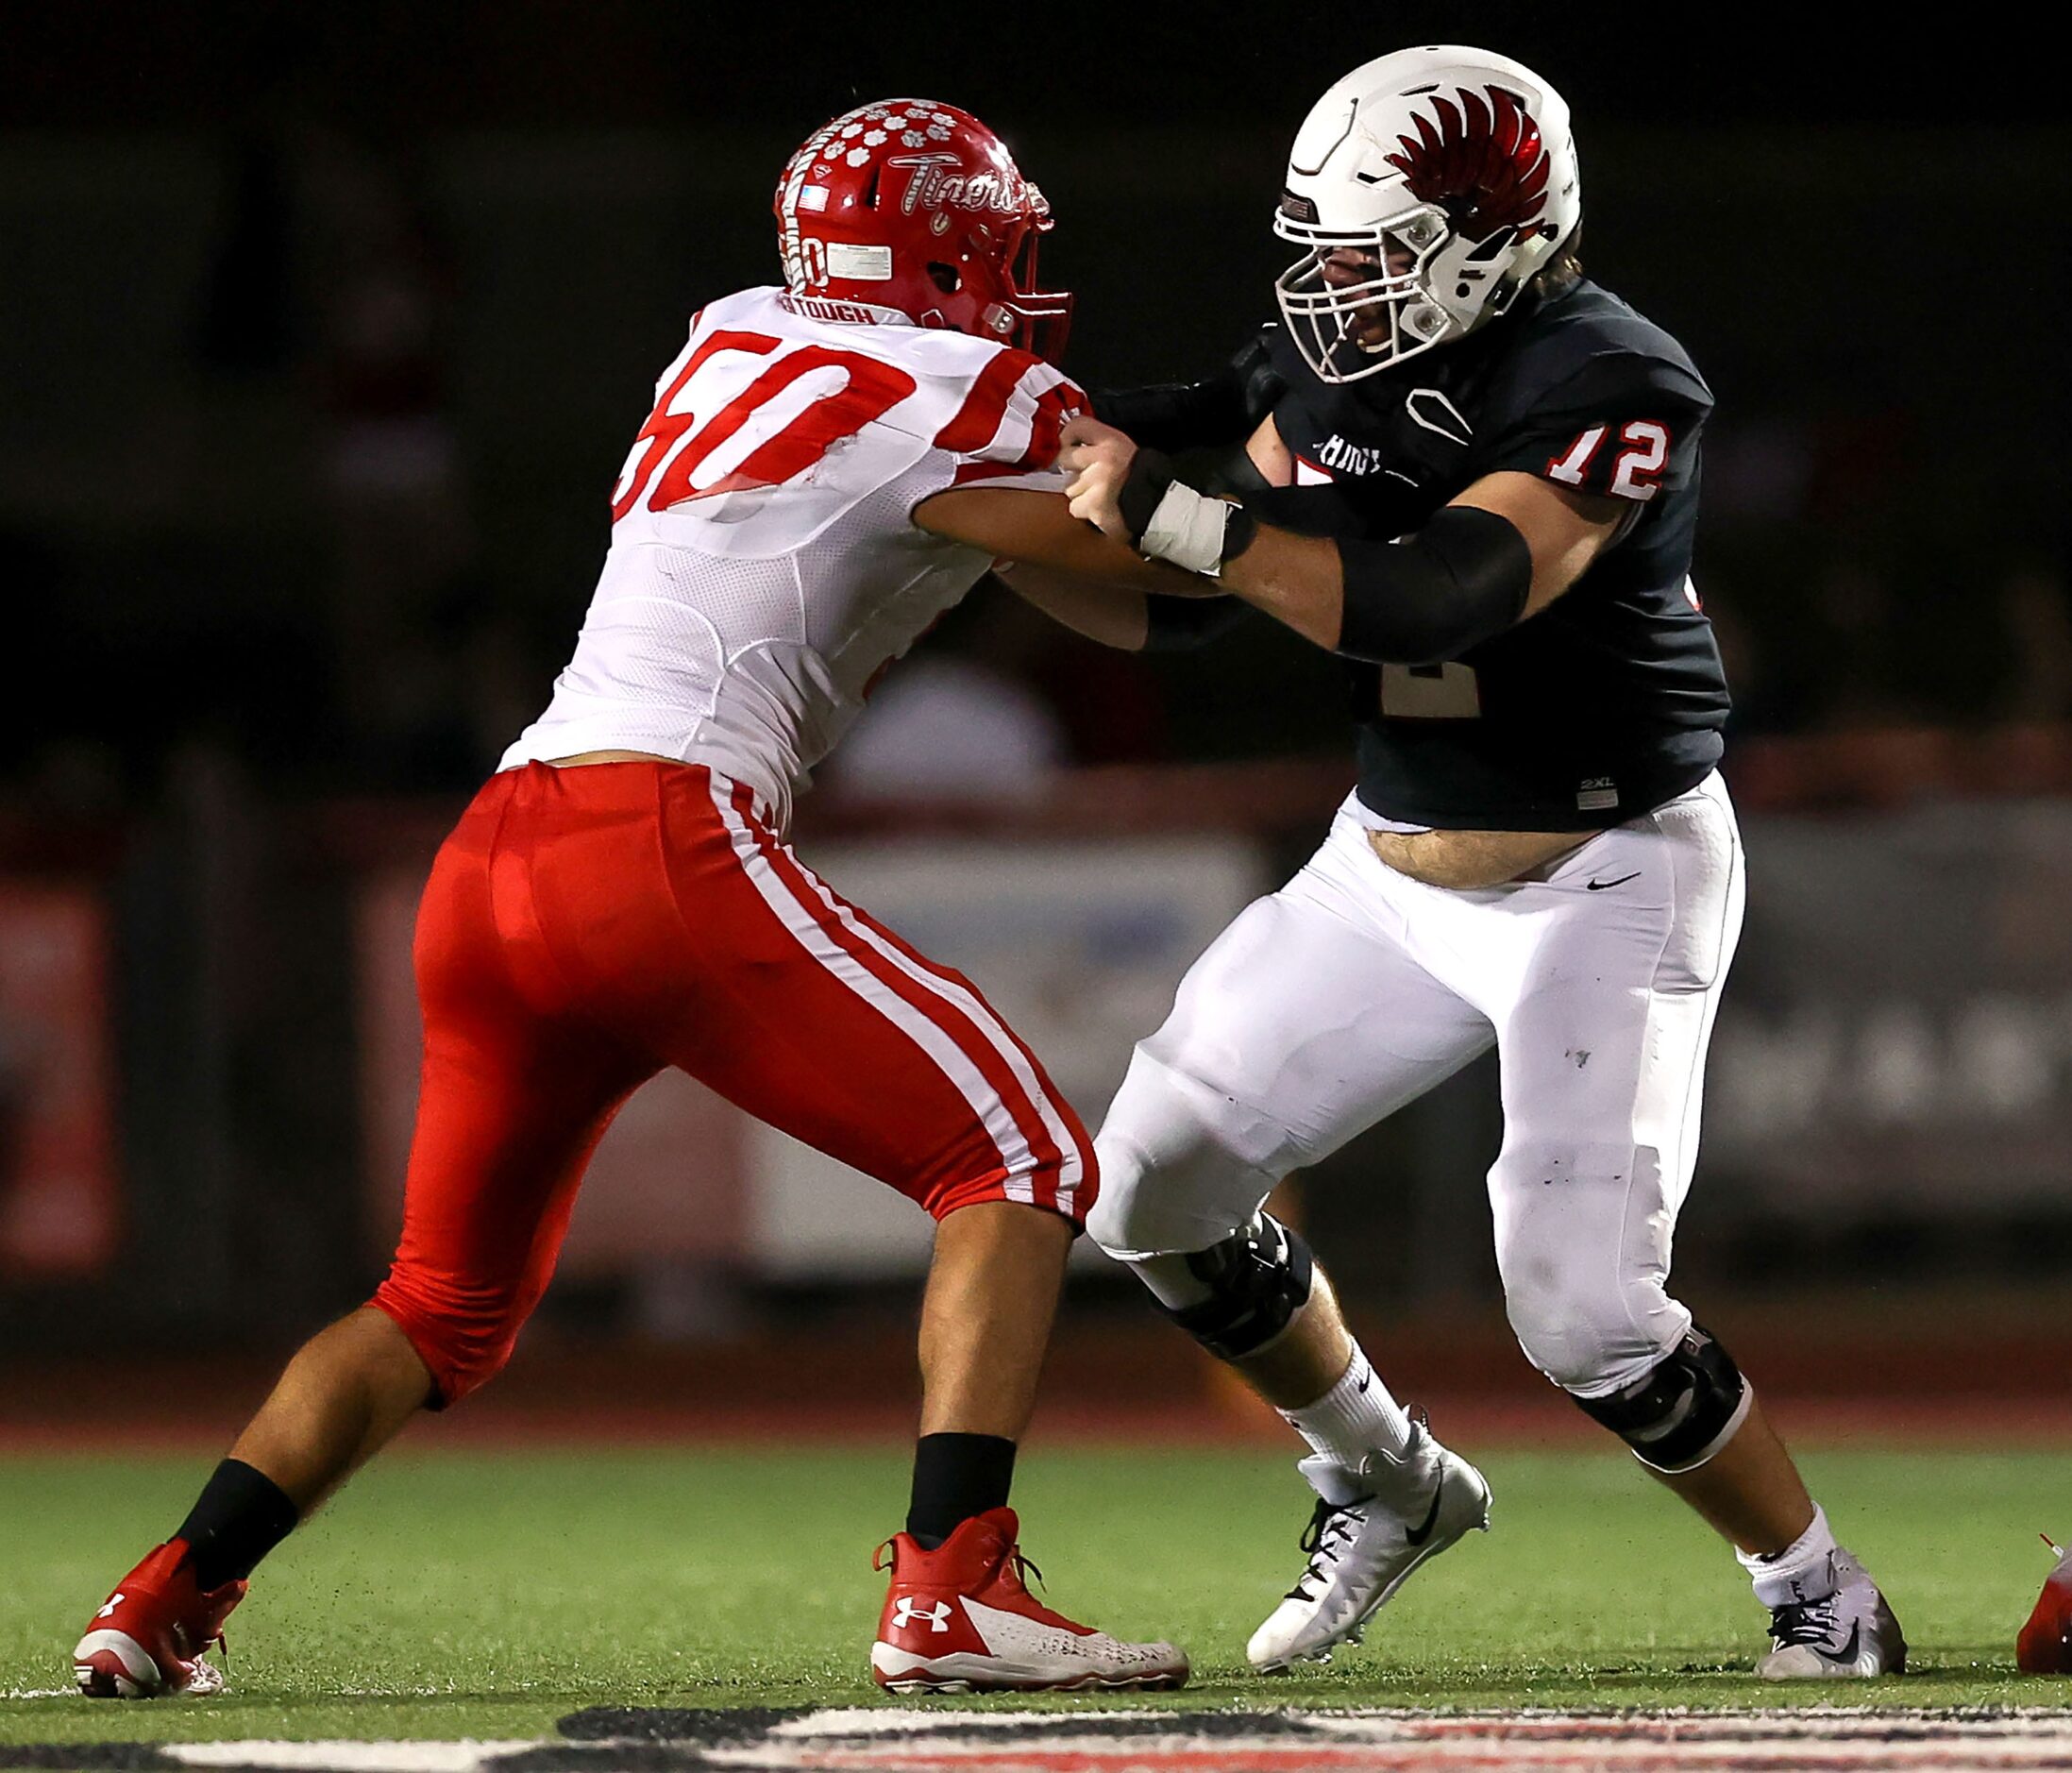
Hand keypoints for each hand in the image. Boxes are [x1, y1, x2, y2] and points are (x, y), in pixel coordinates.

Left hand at [1059, 415, 1137, 540]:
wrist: (1159, 505)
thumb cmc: (1139, 478)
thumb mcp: (1122, 450)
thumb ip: (1097, 444)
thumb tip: (1065, 444)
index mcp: (1113, 441)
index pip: (1077, 425)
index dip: (1067, 436)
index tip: (1068, 445)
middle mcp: (1105, 458)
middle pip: (1064, 457)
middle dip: (1072, 469)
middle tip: (1091, 477)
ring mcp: (1099, 483)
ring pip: (1069, 487)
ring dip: (1080, 493)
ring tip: (1101, 494)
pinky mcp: (1095, 505)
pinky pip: (1075, 507)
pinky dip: (1085, 510)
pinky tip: (1101, 508)